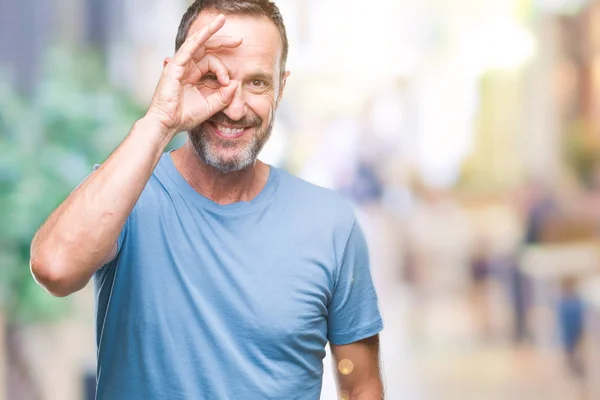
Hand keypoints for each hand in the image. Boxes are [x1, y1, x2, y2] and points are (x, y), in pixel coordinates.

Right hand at [145, 14, 241, 135]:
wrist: (169, 124)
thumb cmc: (185, 116)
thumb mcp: (211, 106)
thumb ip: (224, 96)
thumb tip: (235, 83)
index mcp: (195, 75)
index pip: (212, 62)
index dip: (224, 70)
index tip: (228, 82)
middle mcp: (187, 67)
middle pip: (206, 48)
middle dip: (223, 41)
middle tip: (239, 40)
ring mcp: (180, 65)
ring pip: (197, 43)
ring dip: (210, 30)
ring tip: (222, 20)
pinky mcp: (175, 67)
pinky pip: (188, 48)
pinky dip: (199, 38)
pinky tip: (208, 30)